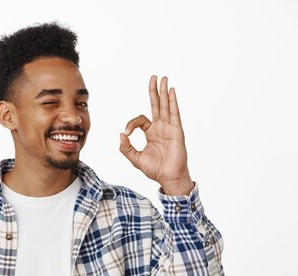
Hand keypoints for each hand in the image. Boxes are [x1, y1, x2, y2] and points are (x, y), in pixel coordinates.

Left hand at [119, 75, 193, 195]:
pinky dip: (172, 101)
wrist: (168, 177)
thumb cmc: (154, 169)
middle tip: (153, 77)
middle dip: (154, 91)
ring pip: (165, 106)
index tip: (126, 134)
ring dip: (163, 92)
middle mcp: (161, 128)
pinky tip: (171, 90)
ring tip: (163, 78)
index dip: (131, 124)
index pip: (140, 120)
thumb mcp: (134, 158)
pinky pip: (174, 113)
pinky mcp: (176, 131)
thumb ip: (125, 148)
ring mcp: (169, 128)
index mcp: (151, 133)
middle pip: (157, 105)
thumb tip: (120, 135)